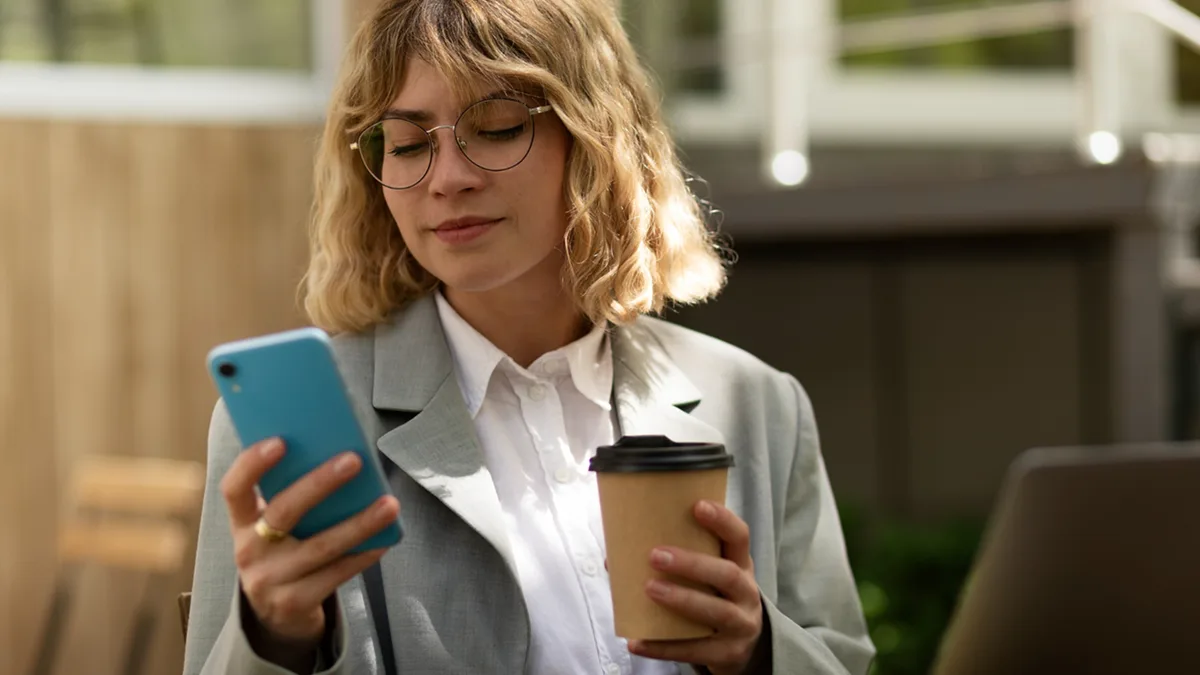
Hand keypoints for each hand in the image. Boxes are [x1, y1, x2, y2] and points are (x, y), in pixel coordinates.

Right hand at [220, 438, 399, 645]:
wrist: (276, 615)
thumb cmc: (283, 552)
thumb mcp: (272, 527)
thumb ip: (290, 497)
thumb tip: (337, 452)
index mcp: (242, 523)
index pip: (234, 489)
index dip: (252, 464)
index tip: (280, 441)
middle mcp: (250, 551)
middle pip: (283, 512)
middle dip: (320, 484)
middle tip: (354, 460)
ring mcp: (270, 580)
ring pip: (320, 546)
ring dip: (359, 523)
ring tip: (389, 504)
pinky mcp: (295, 603)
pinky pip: (336, 574)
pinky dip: (363, 555)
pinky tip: (385, 539)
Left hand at [626, 500, 763, 674]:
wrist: (741, 644)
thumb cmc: (714, 597)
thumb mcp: (709, 575)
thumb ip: (676, 560)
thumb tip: (614, 557)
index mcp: (740, 564)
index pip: (739, 537)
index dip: (722, 520)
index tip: (697, 506)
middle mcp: (746, 592)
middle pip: (727, 574)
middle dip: (692, 564)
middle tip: (656, 555)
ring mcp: (741, 625)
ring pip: (717, 611)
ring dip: (681, 599)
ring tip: (650, 589)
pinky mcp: (728, 654)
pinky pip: (695, 650)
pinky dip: (663, 647)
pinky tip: (637, 641)